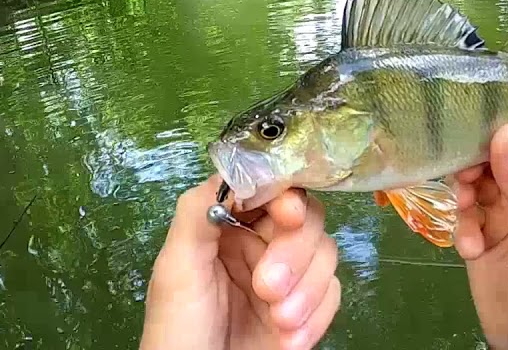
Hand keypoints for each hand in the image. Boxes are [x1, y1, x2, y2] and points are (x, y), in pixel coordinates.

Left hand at [140, 175, 340, 349]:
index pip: (268, 188)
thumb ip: (196, 213)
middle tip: (267, 289)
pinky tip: (288, 340)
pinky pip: (332, 294)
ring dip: (307, 290)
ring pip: (325, 254)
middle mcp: (258, 243)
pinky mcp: (306, 309)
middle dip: (294, 253)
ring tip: (278, 322)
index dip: (284, 194)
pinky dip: (317, 316)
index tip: (287, 215)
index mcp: (226, 224)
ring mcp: (286, 275)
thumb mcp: (175, 268)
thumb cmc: (177, 329)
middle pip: (305, 218)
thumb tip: (231, 174)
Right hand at [452, 124, 507, 349]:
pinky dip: (463, 228)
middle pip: (497, 159)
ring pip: (476, 182)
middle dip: (477, 167)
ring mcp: (507, 213)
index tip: (477, 132)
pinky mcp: (483, 234)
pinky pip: (464, 214)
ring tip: (465, 212)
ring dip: (465, 196)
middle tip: (463, 179)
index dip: (504, 137)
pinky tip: (470, 249)